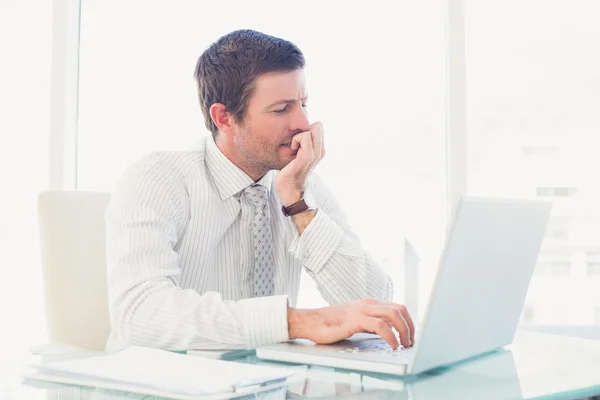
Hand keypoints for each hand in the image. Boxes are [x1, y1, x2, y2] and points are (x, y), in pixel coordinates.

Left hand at [275, 122, 324, 205]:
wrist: (290, 190)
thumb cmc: (290, 172)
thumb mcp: (297, 155)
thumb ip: (302, 143)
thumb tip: (299, 130)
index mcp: (319, 151)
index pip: (318, 128)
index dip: (306, 129)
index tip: (297, 141)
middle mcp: (320, 152)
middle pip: (318, 126)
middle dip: (304, 130)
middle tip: (295, 143)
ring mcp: (315, 154)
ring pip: (313, 129)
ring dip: (299, 135)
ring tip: (293, 148)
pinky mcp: (307, 157)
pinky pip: (305, 137)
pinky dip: (296, 139)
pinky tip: (292, 149)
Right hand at [288, 298, 414, 348]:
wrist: (310, 322)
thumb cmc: (330, 324)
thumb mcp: (355, 322)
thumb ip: (370, 323)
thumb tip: (387, 332)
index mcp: (368, 303)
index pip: (396, 307)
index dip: (408, 321)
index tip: (411, 335)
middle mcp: (367, 304)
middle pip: (399, 309)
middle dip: (410, 326)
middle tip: (411, 342)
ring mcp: (361, 310)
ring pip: (393, 314)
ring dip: (404, 330)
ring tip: (404, 344)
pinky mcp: (355, 320)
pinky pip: (380, 326)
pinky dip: (391, 336)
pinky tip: (392, 345)